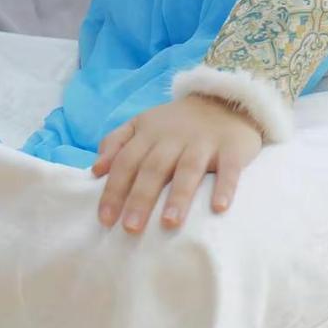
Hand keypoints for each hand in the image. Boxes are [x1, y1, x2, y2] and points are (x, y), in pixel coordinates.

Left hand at [91, 95, 261, 233]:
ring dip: (178, 196)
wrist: (225, 98)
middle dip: (141, 198)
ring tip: (169, 223)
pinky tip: (219, 208)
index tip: (105, 220)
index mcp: (149, 133)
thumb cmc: (178, 122)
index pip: (126, 161)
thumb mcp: (143, 124)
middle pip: (154, 168)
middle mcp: (173, 137)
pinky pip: (229, 168)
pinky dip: (225, 187)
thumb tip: (96, 170)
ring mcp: (203, 142)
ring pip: (188, 169)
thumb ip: (117, 143)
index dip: (114, 190)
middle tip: (131, 228)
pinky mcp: (232, 148)